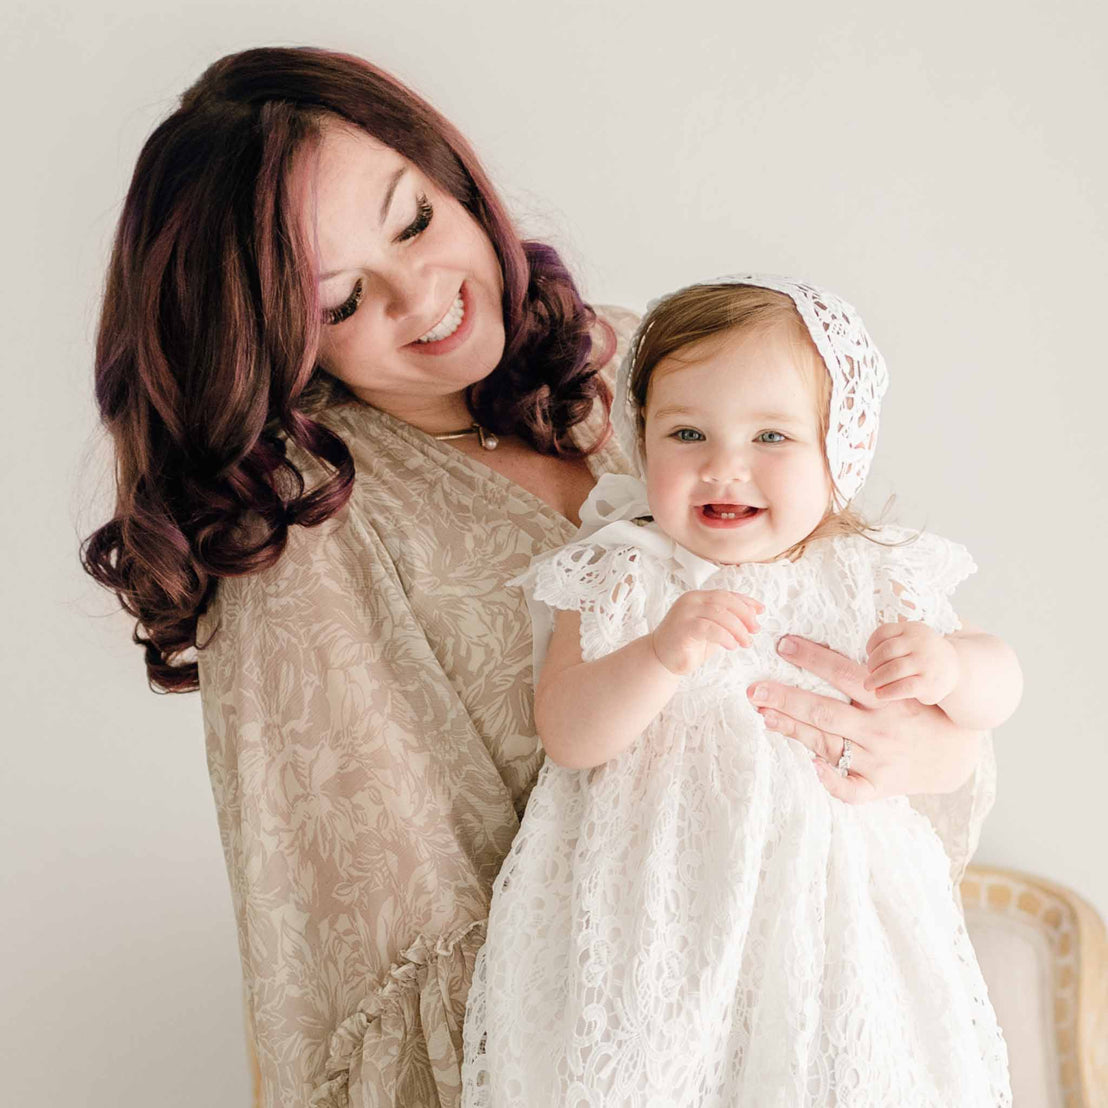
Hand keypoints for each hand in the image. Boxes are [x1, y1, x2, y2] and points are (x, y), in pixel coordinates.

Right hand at [650, 590, 762, 675]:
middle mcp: (691, 600)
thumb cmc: (688, 644)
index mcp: (698, 597)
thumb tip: (754, 613)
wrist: (661, 658)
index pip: (726, 594)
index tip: (761, 611)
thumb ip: (729, 620)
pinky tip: (732, 646)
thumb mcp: (713, 629)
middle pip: (724, 600)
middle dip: (744, 614)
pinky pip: (708, 627)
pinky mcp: (682, 627)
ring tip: (745, 642)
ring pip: (719, 613)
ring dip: (737, 628)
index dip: (746, 601)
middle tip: (755, 630)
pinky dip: (724, 636)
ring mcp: (685, 612)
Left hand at [746, 635, 983, 803]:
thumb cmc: (923, 708)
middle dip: (787, 698)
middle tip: (754, 689)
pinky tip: (810, 765)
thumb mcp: (912, 677)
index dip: (813, 657)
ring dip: (793, 729)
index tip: (783, 644)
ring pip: (828, 745)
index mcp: (887, 697)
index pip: (844, 672)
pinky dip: (831, 780)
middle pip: (826, 711)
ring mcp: (878, 760)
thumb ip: (883, 655)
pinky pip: (852, 789)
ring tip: (763, 714)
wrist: (956, 755)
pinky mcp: (879, 786)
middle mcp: (879, 728)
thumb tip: (878, 599)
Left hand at [863, 621, 959, 705]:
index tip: (869, 655)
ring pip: (893, 670)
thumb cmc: (921, 654)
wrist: (953, 669)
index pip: (883, 632)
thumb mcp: (911, 638)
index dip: (871, 645)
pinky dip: (887, 692)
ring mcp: (926, 663)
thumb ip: (891, 640)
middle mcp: (921, 643)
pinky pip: (903, 687)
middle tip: (869, 673)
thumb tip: (863, 658)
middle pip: (886, 652)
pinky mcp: (929, 683)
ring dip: (876, 679)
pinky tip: (880, 694)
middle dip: (872, 664)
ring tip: (869, 685)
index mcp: (913, 629)